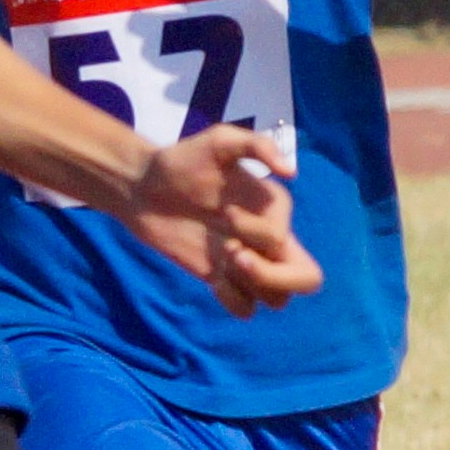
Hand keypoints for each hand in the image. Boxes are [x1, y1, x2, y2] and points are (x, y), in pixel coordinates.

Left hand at [119, 128, 322, 315]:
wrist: (144, 187)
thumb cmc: (183, 160)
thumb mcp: (220, 141)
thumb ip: (257, 146)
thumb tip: (292, 172)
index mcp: (274, 208)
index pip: (284, 239)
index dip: (257, 234)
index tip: (226, 212)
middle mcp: (268, 238)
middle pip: (306, 279)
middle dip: (272, 276)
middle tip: (233, 257)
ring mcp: (248, 261)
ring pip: (277, 298)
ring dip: (250, 286)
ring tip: (222, 265)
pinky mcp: (224, 279)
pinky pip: (246, 309)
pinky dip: (233, 300)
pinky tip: (212, 278)